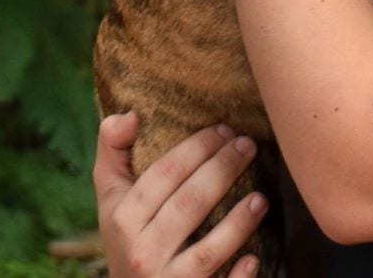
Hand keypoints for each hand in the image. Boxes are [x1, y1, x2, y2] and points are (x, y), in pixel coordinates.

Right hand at [94, 111, 268, 277]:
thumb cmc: (128, 239)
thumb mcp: (111, 199)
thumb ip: (114, 152)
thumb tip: (130, 114)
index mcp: (123, 219)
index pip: (163, 175)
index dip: (196, 148)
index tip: (224, 128)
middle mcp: (141, 252)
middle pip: (189, 205)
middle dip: (223, 170)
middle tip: (249, 145)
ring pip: (206, 252)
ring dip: (238, 224)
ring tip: (261, 198)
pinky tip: (254, 259)